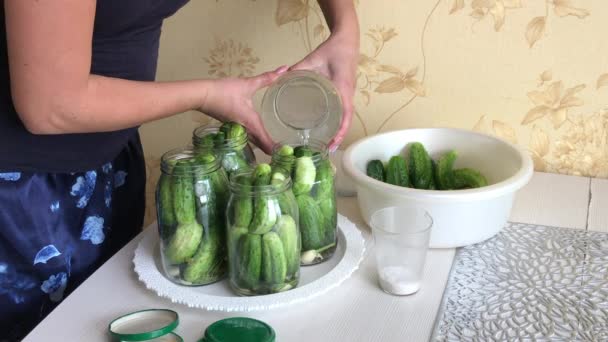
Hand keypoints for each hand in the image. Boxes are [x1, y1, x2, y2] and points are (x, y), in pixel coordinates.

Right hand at [200, 66, 288, 153]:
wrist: (202, 95)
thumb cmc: (225, 91)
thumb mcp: (248, 84)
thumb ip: (267, 78)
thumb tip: (284, 69)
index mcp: (252, 124)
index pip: (268, 145)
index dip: (279, 151)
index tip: (290, 152)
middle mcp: (246, 131)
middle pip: (263, 148)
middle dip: (274, 151)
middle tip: (287, 150)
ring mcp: (238, 131)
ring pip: (255, 145)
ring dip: (265, 147)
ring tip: (277, 145)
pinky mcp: (233, 128)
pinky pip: (248, 139)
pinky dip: (256, 141)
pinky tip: (260, 135)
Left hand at [290, 32, 358, 150]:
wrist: (347, 40)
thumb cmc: (332, 50)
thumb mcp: (313, 59)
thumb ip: (297, 69)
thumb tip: (280, 80)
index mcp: (342, 88)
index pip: (345, 115)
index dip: (340, 131)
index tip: (332, 144)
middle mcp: (348, 94)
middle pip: (346, 121)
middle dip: (338, 136)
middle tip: (326, 150)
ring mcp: (348, 94)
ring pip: (345, 117)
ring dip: (339, 131)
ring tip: (327, 144)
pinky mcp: (345, 92)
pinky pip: (343, 110)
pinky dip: (338, 121)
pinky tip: (328, 128)